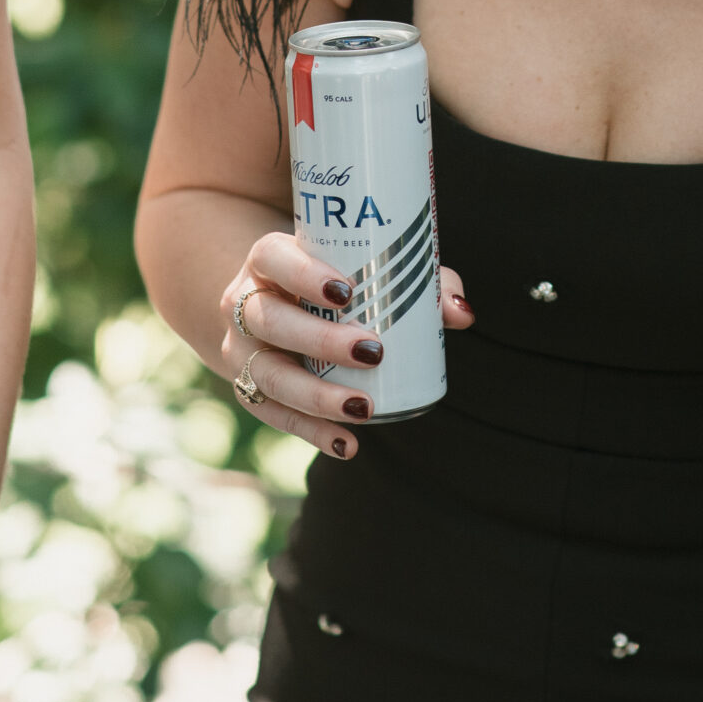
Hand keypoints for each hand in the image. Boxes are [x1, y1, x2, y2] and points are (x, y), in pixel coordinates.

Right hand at [220, 228, 472, 461]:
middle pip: (269, 319)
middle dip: (319, 340)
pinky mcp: (249, 388)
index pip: (273, 257)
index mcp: (269, 260)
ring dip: (315, 395)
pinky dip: (311, 432)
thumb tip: (461, 313)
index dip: (303, 274)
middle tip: (372, 351)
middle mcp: (245, 303)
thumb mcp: (361, 266)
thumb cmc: (331, 277)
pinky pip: (273, 415)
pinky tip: (348, 444)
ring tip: (364, 406)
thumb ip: (417, 281)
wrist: (270, 300)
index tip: (347, 292)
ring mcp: (241, 349)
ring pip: (266, 374)